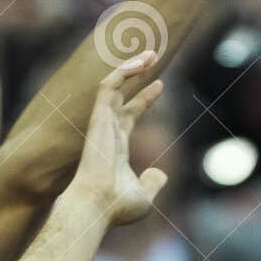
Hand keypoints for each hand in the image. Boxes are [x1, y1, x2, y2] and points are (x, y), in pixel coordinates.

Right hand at [61, 51, 166, 226]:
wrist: (98, 206)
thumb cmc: (117, 207)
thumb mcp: (144, 196)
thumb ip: (152, 183)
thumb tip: (161, 174)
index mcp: (115, 148)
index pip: (129, 115)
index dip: (144, 99)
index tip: (159, 84)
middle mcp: (107, 132)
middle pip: (121, 96)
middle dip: (136, 75)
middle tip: (152, 57)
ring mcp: (102, 123)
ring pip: (113, 85)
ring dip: (131, 67)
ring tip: (150, 52)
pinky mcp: (98, 117)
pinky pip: (109, 85)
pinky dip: (122, 71)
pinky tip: (140, 62)